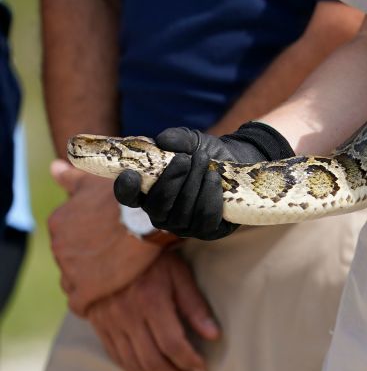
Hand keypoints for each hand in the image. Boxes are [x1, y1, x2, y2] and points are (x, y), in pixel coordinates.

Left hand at [49, 159, 161, 315]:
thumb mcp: (96, 179)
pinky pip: (82, 302)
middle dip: (91, 258)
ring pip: (77, 279)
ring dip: (94, 277)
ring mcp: (69, 269)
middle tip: (117, 254)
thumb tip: (53, 167)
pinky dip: (94, 299)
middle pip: (73, 258)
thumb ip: (72, 176)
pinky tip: (111, 292)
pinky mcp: (85, 291)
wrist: (148, 215)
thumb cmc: (126, 193)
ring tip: (118, 272)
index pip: (70, 237)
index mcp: (60, 221)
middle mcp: (58, 245)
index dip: (91, 239)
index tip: (109, 238)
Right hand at [86, 251, 219, 370]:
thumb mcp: (178, 274)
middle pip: (151, 360)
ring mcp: (110, 322)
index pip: (172, 343)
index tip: (202, 366)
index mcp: (151, 300)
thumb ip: (195, 306)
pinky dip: (134, 370)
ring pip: (132, 363)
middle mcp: (127, 315)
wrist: (109, 245)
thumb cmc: (152, 258)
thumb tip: (213, 335)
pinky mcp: (100, 325)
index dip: (189, 360)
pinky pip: (116, 357)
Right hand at [114, 122, 293, 239]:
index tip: (130, 173)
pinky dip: (210, 196)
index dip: (126, 189)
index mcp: (149, 192)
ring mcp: (184, 226)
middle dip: (172, 181)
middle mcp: (163, 214)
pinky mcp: (208, 231)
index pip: (129, 198)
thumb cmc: (205, 154)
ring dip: (194, 184)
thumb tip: (163, 141)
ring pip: (182, 213)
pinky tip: (214, 178)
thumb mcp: (191, 141)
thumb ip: (177, 138)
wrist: (236, 163)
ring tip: (204, 162)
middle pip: (158, 207)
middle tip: (186, 158)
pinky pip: (205, 219)